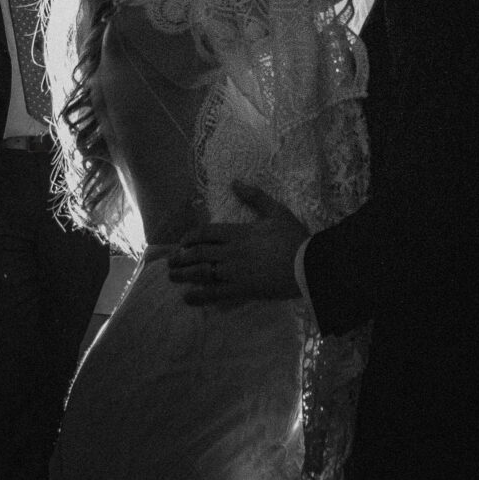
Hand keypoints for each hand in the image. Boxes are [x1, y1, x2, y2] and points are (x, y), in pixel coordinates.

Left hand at [169, 183, 307, 306]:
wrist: (308, 264)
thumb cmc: (294, 238)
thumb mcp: (276, 211)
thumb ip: (255, 197)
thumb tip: (235, 182)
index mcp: (238, 232)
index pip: (205, 232)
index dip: (189, 237)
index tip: (182, 242)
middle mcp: (231, 251)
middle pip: (198, 253)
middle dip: (181, 257)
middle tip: (170, 262)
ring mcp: (234, 272)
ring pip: (201, 273)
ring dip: (184, 275)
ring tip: (173, 277)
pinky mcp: (241, 290)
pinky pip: (215, 294)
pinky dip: (199, 296)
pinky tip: (188, 298)